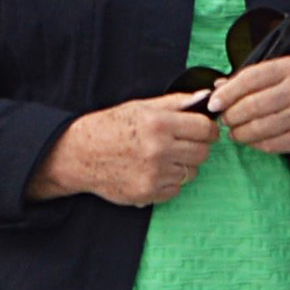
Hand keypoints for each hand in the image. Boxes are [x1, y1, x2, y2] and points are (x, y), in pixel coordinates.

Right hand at [41, 98, 216, 206]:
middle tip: (183, 144)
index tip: (206, 131)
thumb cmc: (110, 127)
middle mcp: (158, 149)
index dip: (209, 129)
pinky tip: (153, 171)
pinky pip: (176, 189)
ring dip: (182, 165)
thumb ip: (176, 102)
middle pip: (202, 153)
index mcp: (159, 123)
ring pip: (191, 172)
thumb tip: (205, 97)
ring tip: (162, 157)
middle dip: (197, 147)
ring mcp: (154, 174)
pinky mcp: (148, 192)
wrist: (80, 154)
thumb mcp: (141, 107)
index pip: (204, 129)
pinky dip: (169, 181)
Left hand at [207, 56, 289, 162]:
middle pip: (253, 105)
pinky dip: (254, 143)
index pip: (251, 78)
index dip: (228, 92)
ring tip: (234, 131)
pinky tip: (250, 139)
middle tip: (224, 119)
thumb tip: (217, 87)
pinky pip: (269, 144)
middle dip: (231, 115)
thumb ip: (248, 80)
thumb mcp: (279, 77)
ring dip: (239, 132)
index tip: (213, 103)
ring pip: (259, 127)